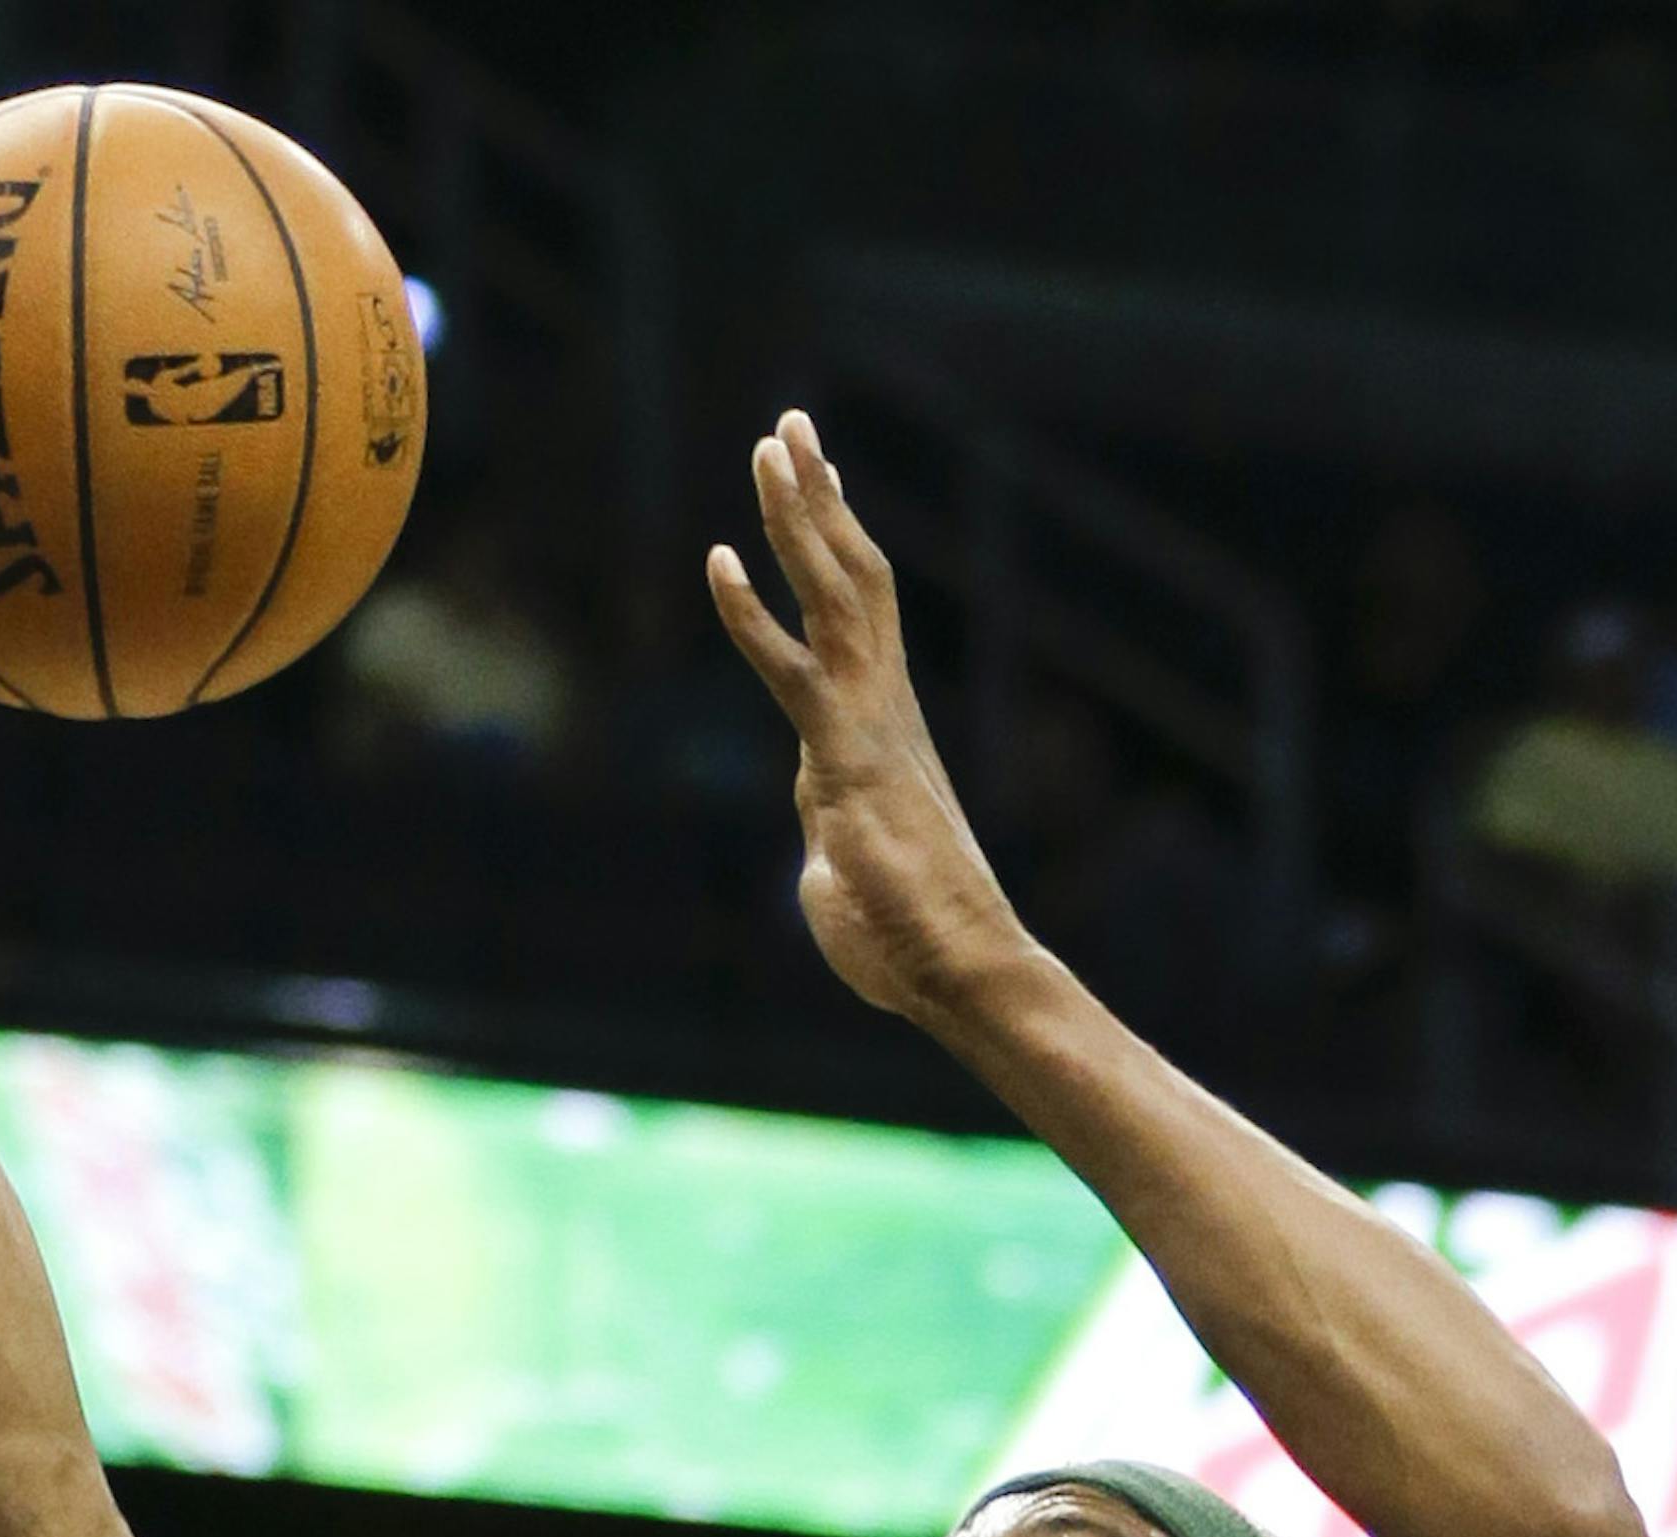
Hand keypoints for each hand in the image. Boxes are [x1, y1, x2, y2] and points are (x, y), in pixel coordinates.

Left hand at [709, 410, 1032, 1029]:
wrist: (956, 972)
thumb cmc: (907, 940)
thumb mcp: (849, 875)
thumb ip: (831, 840)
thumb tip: (827, 849)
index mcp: (880, 726)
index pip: (858, 613)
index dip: (833, 543)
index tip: (817, 482)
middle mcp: (882, 708)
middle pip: (851, 577)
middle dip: (818, 498)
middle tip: (791, 425)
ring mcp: (868, 728)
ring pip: (835, 596)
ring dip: (799, 517)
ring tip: (772, 442)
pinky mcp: (844, 763)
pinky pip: (793, 671)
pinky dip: (751, 615)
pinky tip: (719, 559)